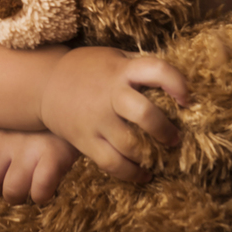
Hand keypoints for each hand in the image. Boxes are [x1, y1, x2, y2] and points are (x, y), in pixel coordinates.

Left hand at [0, 128, 79, 204]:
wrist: (77, 99)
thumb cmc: (42, 120)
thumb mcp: (13, 120)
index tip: (0, 163)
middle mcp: (8, 138)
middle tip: (14, 179)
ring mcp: (30, 148)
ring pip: (11, 192)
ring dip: (21, 195)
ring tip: (31, 182)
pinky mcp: (54, 156)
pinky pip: (40, 192)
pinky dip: (43, 194)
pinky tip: (49, 182)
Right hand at [39, 46, 189, 181]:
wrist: (44, 84)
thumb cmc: (88, 70)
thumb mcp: (112, 58)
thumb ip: (139, 68)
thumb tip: (177, 83)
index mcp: (120, 70)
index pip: (155, 70)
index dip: (177, 83)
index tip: (187, 99)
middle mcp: (109, 94)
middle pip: (143, 114)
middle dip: (165, 129)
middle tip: (175, 137)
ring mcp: (96, 120)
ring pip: (131, 145)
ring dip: (152, 155)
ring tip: (161, 156)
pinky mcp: (85, 140)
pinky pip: (112, 163)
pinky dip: (133, 173)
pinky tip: (144, 173)